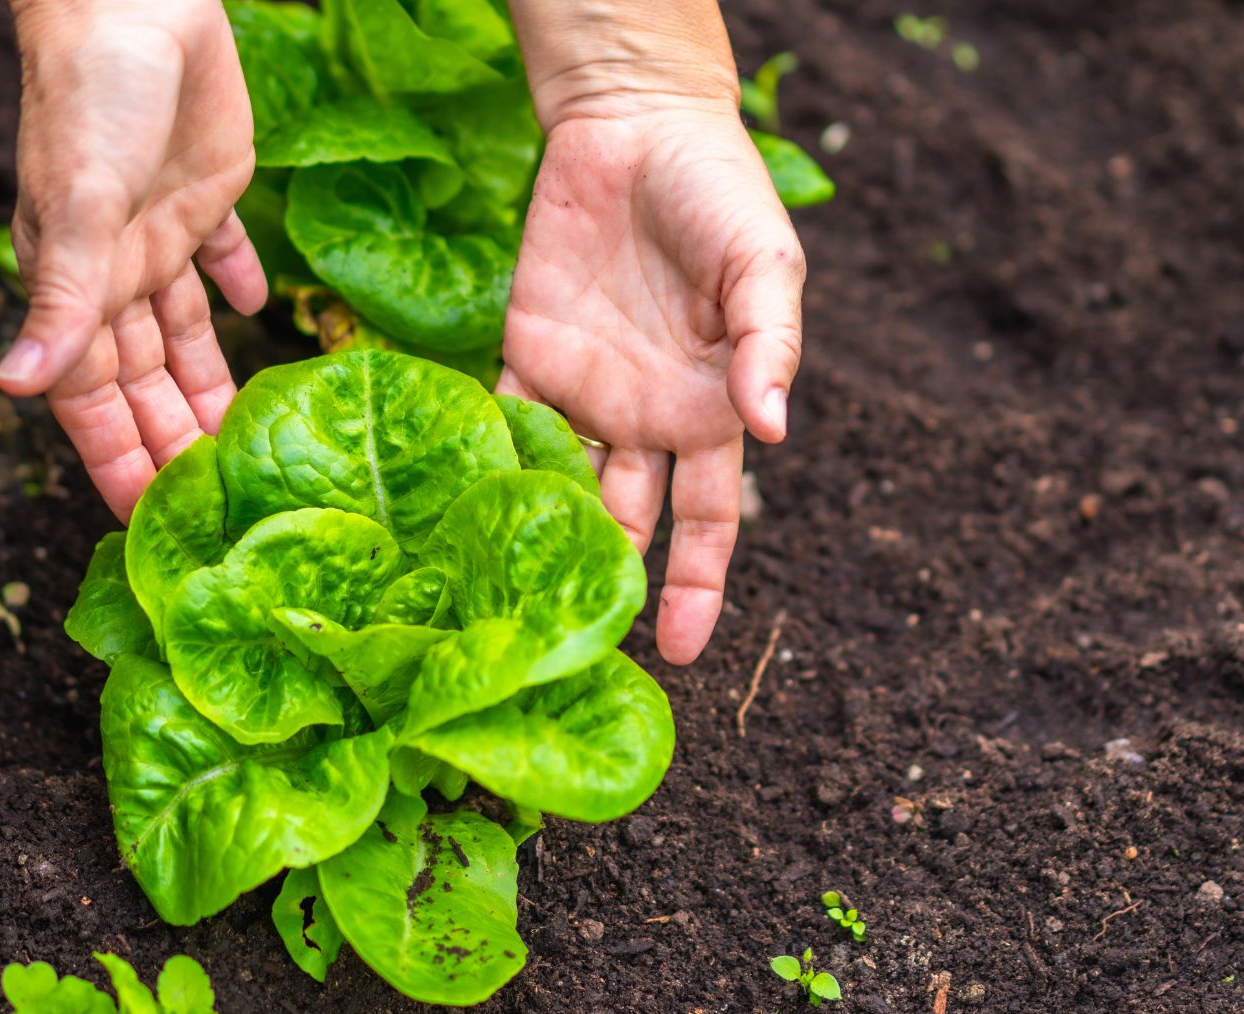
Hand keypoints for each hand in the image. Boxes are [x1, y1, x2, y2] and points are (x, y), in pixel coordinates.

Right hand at [0, 0, 266, 519]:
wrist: (136, 4)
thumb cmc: (92, 101)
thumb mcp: (81, 209)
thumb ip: (62, 301)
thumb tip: (13, 386)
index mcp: (80, 284)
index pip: (95, 397)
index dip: (117, 459)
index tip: (141, 523)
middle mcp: (118, 271)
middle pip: (148, 379)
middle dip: (172, 442)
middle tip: (212, 507)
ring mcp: (163, 234)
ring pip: (187, 335)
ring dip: (212, 387)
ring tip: (246, 445)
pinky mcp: (208, 194)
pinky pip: (225, 257)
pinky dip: (242, 288)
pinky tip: (260, 317)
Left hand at [498, 104, 805, 663]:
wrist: (635, 126)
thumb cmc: (718, 194)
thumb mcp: (763, 266)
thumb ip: (769, 347)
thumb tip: (775, 431)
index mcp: (708, 412)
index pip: (705, 522)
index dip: (697, 589)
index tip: (684, 656)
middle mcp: (645, 419)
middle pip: (629, 526)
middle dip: (609, 590)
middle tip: (579, 655)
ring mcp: (583, 393)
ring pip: (561, 489)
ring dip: (543, 541)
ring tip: (516, 605)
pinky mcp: (525, 355)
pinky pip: (504, 424)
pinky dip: (488, 466)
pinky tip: (468, 520)